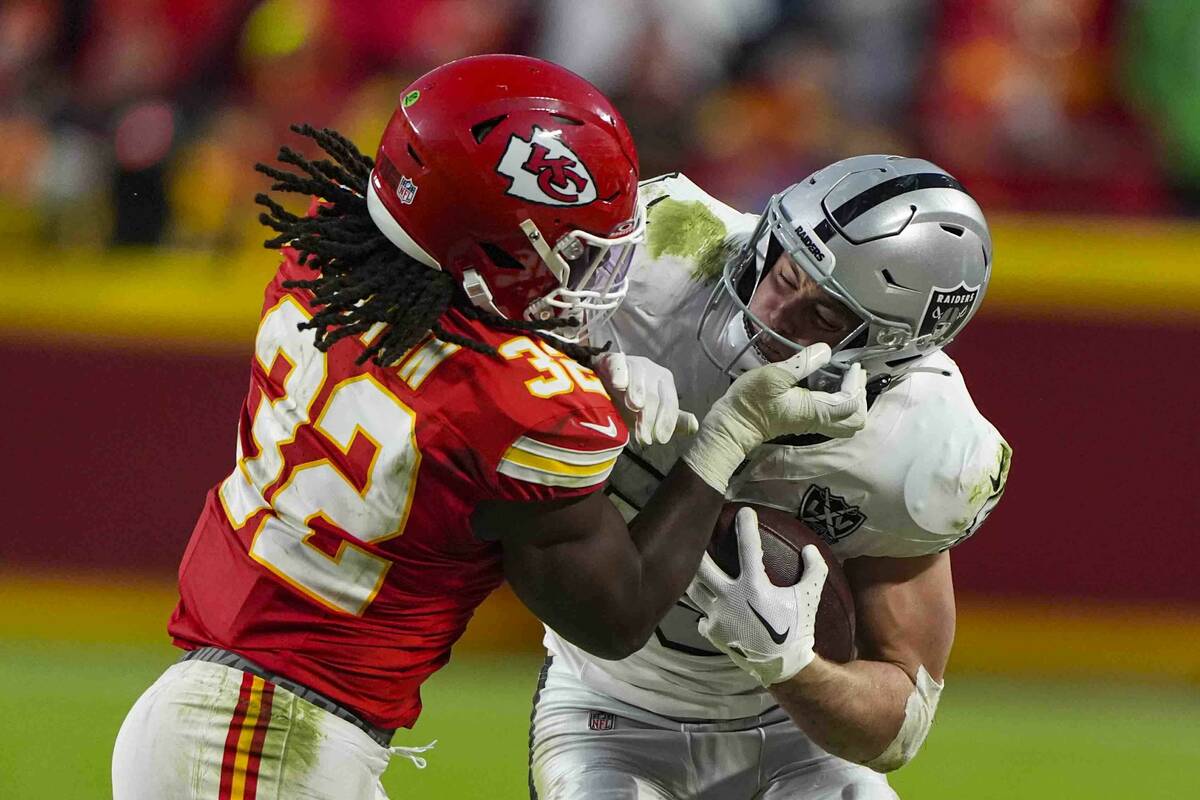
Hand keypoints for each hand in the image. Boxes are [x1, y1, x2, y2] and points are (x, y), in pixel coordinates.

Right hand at [593, 352, 699, 446]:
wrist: (603, 384)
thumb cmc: (631, 401)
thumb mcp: (652, 414)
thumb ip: (672, 421)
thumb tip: (695, 426)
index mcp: (665, 382)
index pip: (669, 403)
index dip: (665, 422)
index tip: (659, 440)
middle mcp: (652, 370)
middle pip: (653, 394)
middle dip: (649, 417)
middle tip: (643, 438)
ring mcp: (633, 363)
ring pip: (638, 377)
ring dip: (638, 392)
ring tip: (635, 408)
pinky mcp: (614, 359)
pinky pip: (618, 364)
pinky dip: (619, 373)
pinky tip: (618, 385)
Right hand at [681, 343, 866, 491]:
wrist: (733, 425)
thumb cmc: (751, 401)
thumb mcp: (774, 376)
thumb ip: (803, 363)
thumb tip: (826, 351)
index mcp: (815, 410)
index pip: (851, 402)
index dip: (856, 383)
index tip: (850, 364)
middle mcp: (818, 420)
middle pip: (856, 420)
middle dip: (860, 395)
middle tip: (852, 374)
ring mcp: (811, 423)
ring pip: (846, 422)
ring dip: (851, 401)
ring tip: (843, 379)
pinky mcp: (803, 421)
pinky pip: (833, 417)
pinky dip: (839, 403)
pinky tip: (827, 385)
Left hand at [686, 507, 828, 685]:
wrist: (783, 666)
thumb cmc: (797, 630)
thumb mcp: (809, 598)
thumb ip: (814, 571)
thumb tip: (810, 549)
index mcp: (753, 586)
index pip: (747, 547)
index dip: (746, 525)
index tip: (744, 511)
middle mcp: (729, 597)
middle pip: (701, 565)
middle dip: (697, 546)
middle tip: (697, 534)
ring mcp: (716, 615)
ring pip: (693, 589)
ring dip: (693, 577)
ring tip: (690, 565)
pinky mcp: (712, 631)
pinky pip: (700, 616)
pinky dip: (704, 610)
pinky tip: (708, 607)